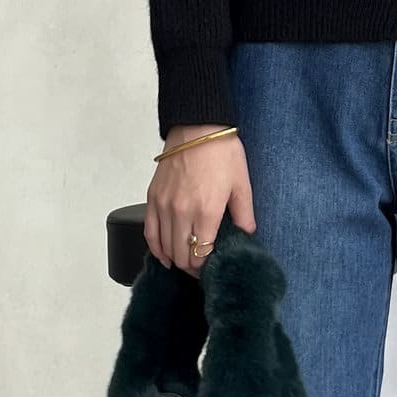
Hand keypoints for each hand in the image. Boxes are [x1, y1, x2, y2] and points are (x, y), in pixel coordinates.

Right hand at [145, 125, 256, 273]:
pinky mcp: (153, 197)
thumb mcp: (242, 184)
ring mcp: (164, 206)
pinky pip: (149, 232)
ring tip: (184, 263)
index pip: (201, 255)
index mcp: (206, 212)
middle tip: (200, 268)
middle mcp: (182, 212)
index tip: (211, 269)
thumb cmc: (222, 152)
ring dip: (174, 259)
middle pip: (181, 256)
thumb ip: (244, 215)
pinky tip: (163, 255)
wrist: (197, 126)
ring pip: (164, 247)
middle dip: (191, 268)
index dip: (205, 268)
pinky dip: (155, 247)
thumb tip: (246, 235)